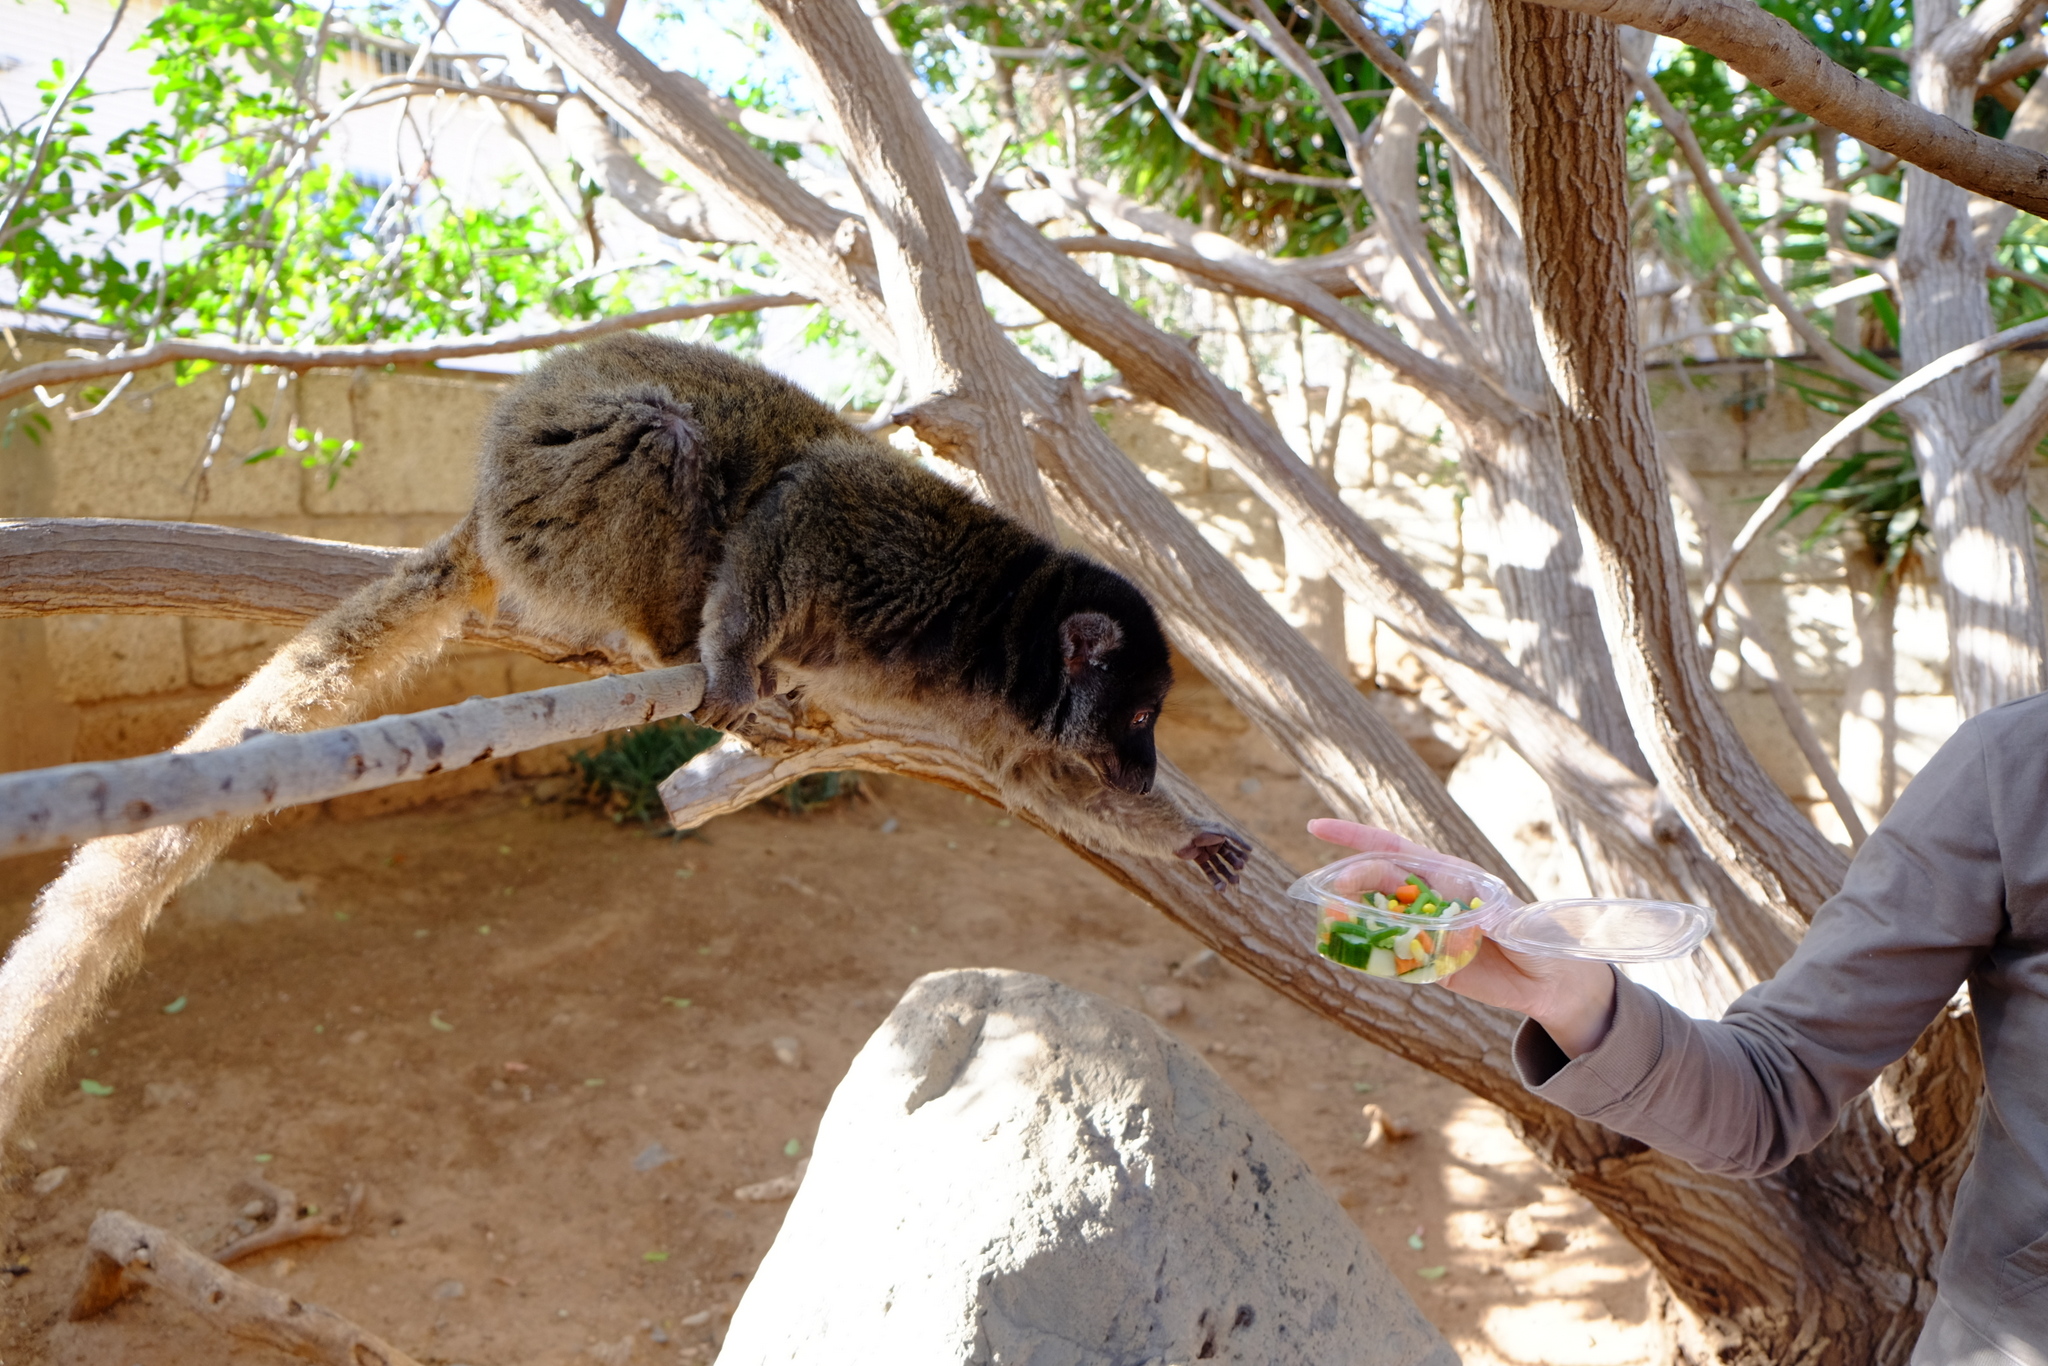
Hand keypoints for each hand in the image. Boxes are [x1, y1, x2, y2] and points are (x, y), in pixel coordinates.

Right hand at [1306, 820, 1618, 1056]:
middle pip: (1377, 882)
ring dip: (1351, 918)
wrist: (1552, 981)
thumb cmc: (1541, 941)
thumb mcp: (1519, 925)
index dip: (1354, 838)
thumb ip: (1493, 919)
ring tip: (1330, 924)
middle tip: (1330, 897)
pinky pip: (1391, 955)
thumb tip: (1466, 919)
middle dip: (1349, 882)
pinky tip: (1351, 954)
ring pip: (1377, 917)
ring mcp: (1426, 929)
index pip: (1393, 850)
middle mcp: (1431, 897)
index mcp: (1450, 875)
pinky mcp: (1427, 961)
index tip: (1315, 828)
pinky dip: (1370, 955)